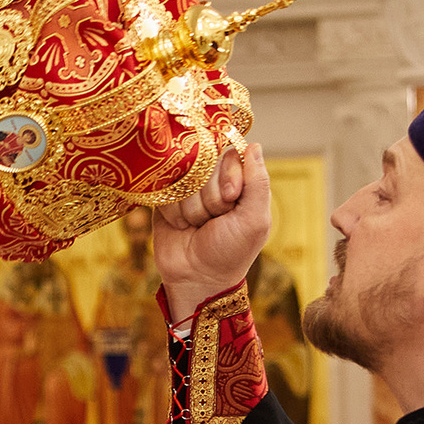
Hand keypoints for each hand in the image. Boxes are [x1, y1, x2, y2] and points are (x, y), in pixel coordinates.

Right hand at [154, 143, 271, 323]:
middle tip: (214, 220)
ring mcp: (189, 188)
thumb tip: (253, 145)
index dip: (228, 176)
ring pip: (184, 179)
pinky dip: (174, 213)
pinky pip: (164, 190)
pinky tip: (181, 227)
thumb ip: (258, 182)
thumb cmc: (231, 252)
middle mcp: (215, 181)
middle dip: (210, 198)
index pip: (231, 155)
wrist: (196, 278)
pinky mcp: (166, 198)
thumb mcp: (254, 220)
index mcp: (241, 182)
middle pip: (206, 165)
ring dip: (191, 209)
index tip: (232, 200)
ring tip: (198, 226)